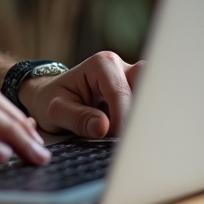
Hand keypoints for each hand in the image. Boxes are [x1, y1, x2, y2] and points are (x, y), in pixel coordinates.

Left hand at [17, 51, 143, 138]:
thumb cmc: (51, 100)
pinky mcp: (135, 94)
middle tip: (134, 135)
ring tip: (136, 136)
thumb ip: (78, 118)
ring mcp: (130, 80)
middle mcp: (120, 67)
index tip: (115, 139)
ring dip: (147, 115)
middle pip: (148, 83)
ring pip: (154, 92)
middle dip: (144, 110)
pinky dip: (144, 120)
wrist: (49, 96)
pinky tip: (137, 134)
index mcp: (101, 65)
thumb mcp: (55, 111)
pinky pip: (149, 105)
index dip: (122, 119)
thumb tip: (103, 127)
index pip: (121, 92)